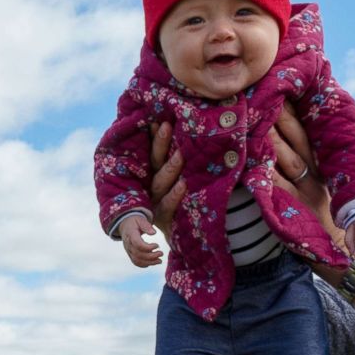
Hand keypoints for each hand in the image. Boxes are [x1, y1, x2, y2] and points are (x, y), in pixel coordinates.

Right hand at [118, 213, 162, 267]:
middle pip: (138, 254)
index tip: (157, 245)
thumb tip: (154, 233)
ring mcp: (128, 250)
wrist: (125, 225)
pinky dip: (144, 264)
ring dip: (149, 262)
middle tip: (161, 253)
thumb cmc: (134, 222)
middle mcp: (128, 244)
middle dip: (151, 256)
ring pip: (137, 260)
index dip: (148, 247)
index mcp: (130, 234)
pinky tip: (153, 262)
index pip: (137, 244)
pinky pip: (136, 262)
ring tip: (160, 260)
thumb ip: (146, 225)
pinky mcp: (130, 254)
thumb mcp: (140, 219)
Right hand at [147, 121, 185, 240]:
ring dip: (170, 168)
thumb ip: (187, 160)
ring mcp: (158, 203)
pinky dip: (175, 196)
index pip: (154, 152)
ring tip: (181, 154)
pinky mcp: (165, 219)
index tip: (158, 118)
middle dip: (160, 144)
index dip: (155, 137)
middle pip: (155, 163)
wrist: (189, 235)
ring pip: (160, 183)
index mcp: (157, 175)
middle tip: (166, 125)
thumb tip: (201, 134)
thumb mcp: (187, 180)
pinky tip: (183, 185)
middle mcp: (154, 187)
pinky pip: (168, 206)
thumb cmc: (190, 201)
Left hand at [269, 102, 343, 250]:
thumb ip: (303, 162)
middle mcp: (316, 175)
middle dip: (282, 117)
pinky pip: (278, 186)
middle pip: (297, 140)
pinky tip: (254, 158)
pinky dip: (267, 171)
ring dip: (272, 138)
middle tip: (267, 94)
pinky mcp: (295, 209)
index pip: (307, 134)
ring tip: (257, 118)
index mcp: (322, 166)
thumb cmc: (320, 215)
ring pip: (287, 159)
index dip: (294, 113)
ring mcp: (306, 191)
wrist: (339, 253)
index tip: (283, 90)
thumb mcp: (318, 185)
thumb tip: (282, 133)